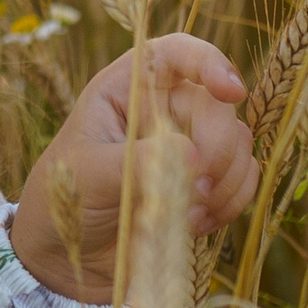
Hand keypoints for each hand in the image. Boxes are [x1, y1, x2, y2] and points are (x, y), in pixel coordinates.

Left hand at [10, 33, 259, 302]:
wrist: (67, 254)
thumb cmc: (64, 198)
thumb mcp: (88, 175)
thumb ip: (136, 162)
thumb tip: (191, 156)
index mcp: (128, 89)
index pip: (177, 53)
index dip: (209, 63)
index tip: (231, 93)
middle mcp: (164, 108)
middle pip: (218, 108)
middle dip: (217, 151)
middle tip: (195, 190)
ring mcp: (189, 144)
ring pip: (239, 144)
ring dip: (224, 183)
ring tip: (186, 214)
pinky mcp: (205, 182)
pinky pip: (243, 179)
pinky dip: (231, 203)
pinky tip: (195, 224)